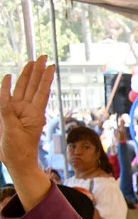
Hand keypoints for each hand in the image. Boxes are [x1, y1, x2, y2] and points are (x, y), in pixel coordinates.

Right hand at [0, 57, 54, 177]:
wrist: (15, 161)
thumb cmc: (18, 149)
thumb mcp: (12, 130)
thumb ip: (6, 111)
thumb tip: (3, 94)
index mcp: (34, 113)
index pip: (41, 91)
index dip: (45, 77)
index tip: (51, 65)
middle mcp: (28, 109)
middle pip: (33, 86)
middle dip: (38, 71)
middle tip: (43, 56)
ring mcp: (19, 111)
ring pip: (23, 89)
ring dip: (27, 75)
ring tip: (32, 62)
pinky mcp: (9, 114)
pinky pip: (8, 98)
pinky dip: (8, 87)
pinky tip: (10, 77)